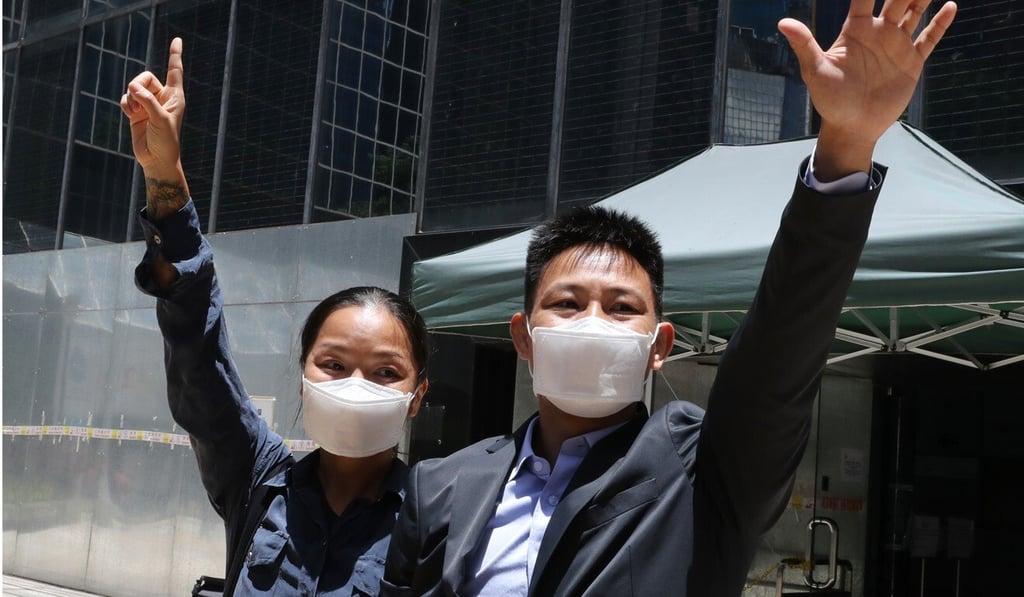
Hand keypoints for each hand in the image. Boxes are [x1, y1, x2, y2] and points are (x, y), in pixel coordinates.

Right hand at [120, 37, 188, 218]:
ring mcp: (148, 104)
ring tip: (135, 113)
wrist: (156, 159)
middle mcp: (161, 97)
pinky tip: (130, 115)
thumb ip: (148, 101)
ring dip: (130, 98)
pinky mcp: (136, 111)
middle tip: (137, 100)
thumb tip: (133, 88)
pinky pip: (125, 98)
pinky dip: (125, 104)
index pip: (174, 70)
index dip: (174, 55)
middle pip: (144, 77)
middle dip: (137, 86)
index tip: (177, 40)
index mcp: (175, 96)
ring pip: (133, 87)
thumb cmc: (166, 141)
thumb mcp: (160, 120)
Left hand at [779, 0, 956, 178]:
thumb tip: (782, 23)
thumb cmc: (830, 100)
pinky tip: (950, 6)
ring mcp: (896, 46)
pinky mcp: (912, 62)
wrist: (852, 127)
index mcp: (855, 30)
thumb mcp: (815, 70)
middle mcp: (877, 33)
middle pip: (895, 0)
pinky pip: (929, 38)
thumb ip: (804, 44)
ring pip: (913, 13)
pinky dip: (940, 23)